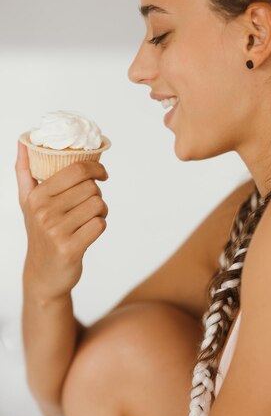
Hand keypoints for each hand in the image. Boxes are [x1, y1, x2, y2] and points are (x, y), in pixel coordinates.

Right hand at [16, 141, 108, 299]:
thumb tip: (23, 141)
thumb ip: (24, 170)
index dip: (96, 168)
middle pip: (91, 187)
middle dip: (97, 194)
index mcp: (36, 196)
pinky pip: (100, 225)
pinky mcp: (70, 248)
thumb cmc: (40, 232)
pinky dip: (100, 226)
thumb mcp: (28, 202)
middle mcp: (44, 212)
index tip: (102, 174)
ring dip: (100, 211)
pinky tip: (89, 231)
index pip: (76, 169)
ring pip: (98, 205)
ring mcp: (56, 231)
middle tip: (90, 205)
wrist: (43, 274)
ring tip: (88, 219)